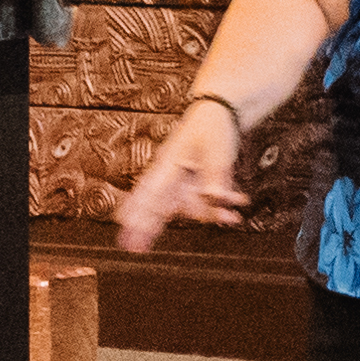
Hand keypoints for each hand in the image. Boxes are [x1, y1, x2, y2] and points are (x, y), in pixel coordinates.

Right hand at [111, 100, 254, 251]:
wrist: (222, 112)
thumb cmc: (210, 124)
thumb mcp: (214, 148)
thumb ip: (214, 174)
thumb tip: (214, 196)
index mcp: (168, 165)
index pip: (148, 190)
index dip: (136, 209)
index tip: (123, 224)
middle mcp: (173, 177)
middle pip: (157, 206)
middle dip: (146, 228)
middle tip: (134, 248)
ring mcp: (186, 183)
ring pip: (189, 210)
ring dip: (209, 215)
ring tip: (229, 217)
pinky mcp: (201, 186)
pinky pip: (208, 205)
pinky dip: (222, 209)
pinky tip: (236, 210)